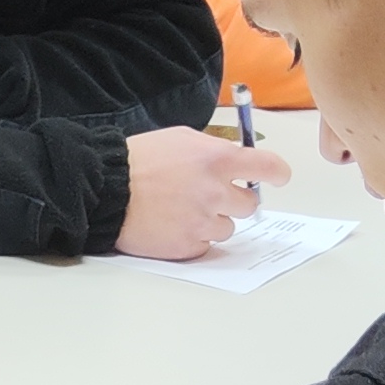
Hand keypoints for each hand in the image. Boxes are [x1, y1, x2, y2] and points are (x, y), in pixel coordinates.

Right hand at [114, 124, 292, 258]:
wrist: (106, 189)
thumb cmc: (139, 159)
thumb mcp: (181, 138)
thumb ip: (214, 150)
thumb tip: (237, 162)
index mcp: (217, 160)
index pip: (268, 167)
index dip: (277, 173)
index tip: (278, 177)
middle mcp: (215, 192)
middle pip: (249, 204)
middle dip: (235, 201)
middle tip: (210, 196)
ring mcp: (203, 222)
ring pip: (228, 228)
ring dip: (212, 221)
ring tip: (182, 210)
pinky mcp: (188, 246)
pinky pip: (206, 245)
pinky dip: (194, 237)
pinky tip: (173, 225)